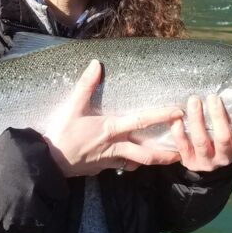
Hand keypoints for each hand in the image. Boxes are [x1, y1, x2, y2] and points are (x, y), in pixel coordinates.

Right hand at [43, 60, 183, 177]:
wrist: (50, 161)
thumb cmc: (62, 134)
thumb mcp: (72, 107)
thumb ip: (86, 85)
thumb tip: (96, 64)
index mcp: (111, 128)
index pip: (142, 121)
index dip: (161, 116)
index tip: (178, 113)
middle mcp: (115, 146)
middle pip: (147, 154)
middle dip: (165, 154)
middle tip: (181, 153)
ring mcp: (110, 159)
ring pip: (136, 162)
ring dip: (150, 161)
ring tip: (163, 158)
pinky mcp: (102, 168)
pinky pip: (121, 166)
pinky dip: (130, 164)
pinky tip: (132, 160)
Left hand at [170, 94, 231, 172]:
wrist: (201, 158)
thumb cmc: (217, 136)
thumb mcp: (229, 129)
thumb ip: (230, 117)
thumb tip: (228, 94)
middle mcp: (224, 157)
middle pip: (223, 138)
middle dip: (218, 117)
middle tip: (213, 98)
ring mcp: (206, 161)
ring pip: (201, 141)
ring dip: (197, 119)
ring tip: (194, 101)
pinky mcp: (190, 162)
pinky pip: (183, 147)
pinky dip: (179, 133)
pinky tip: (178, 119)